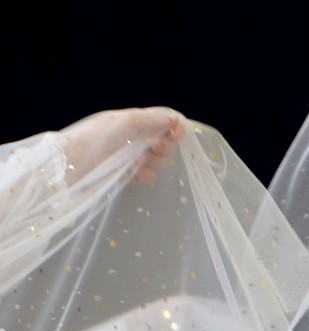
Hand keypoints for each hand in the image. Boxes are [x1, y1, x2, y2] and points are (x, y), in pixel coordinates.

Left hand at [59, 107, 182, 185]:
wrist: (74, 162)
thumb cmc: (98, 137)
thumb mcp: (126, 122)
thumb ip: (153, 119)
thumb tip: (178, 120)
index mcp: (137, 121)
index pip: (167, 122)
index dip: (176, 128)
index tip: (175, 134)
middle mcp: (138, 138)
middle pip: (168, 143)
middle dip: (165, 147)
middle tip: (153, 149)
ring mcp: (135, 156)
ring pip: (161, 161)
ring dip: (153, 162)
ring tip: (135, 162)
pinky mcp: (130, 173)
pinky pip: (149, 175)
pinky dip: (143, 174)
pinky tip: (131, 173)